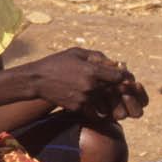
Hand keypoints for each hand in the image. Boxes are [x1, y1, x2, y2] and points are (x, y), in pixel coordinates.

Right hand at [21, 48, 145, 120]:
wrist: (37, 80)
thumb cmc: (57, 62)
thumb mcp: (77, 53)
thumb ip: (98, 57)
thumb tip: (115, 62)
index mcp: (92, 71)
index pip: (120, 77)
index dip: (124, 77)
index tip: (123, 76)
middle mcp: (91, 87)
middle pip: (115, 91)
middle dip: (118, 88)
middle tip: (118, 86)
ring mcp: (85, 99)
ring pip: (105, 102)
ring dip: (107, 98)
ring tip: (103, 93)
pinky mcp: (78, 108)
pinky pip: (94, 109)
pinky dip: (95, 106)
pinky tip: (91, 100)